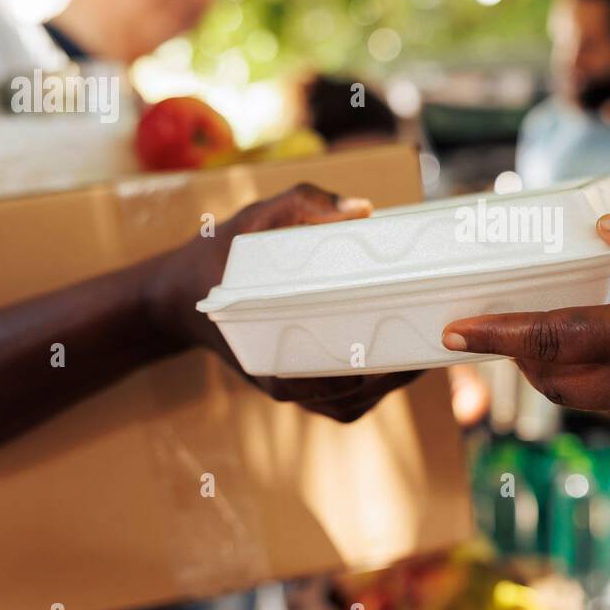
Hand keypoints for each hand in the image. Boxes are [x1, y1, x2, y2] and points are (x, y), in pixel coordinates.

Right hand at [146, 182, 420, 421]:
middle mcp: (280, 379)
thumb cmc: (221, 255)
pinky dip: (371, 390)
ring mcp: (288, 386)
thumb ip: (304, 204)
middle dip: (393, 377)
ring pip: (348, 405)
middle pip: (349, 397)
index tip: (400, 358)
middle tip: (429, 345)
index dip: (366, 377)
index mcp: (267, 350)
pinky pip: (340, 402)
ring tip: (424, 354)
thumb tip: (363, 210)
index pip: (321, 384)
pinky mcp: (294, 385)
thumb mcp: (254, 218)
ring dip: (387, 387)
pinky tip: (400, 362)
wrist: (180, 293)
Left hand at [442, 209, 609, 444]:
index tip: (454, 332)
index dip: (496, 335)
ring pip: (588, 400)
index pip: (549, 339)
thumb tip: (603, 234)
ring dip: (559, 373)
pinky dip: (602, 385)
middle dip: (519, 358)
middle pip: (555, 380)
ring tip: (548, 339)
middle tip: (495, 330)